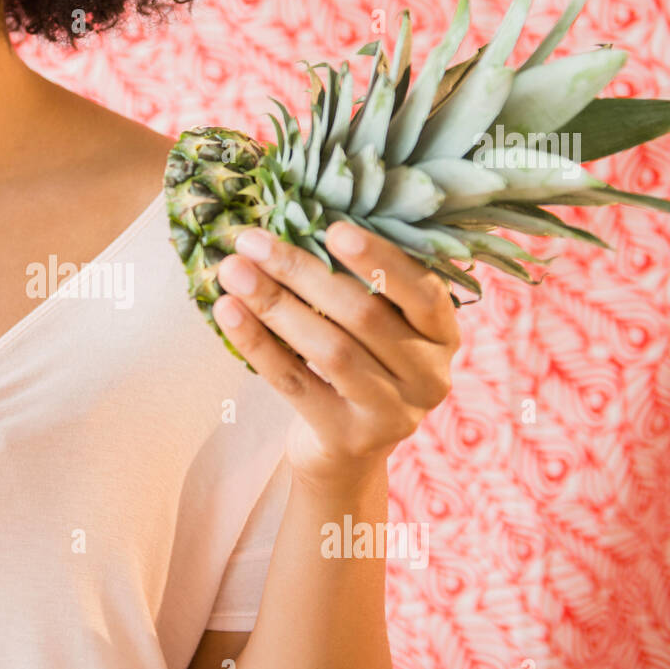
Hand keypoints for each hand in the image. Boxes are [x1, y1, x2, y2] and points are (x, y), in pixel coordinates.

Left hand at [213, 222, 459, 495]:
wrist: (345, 450)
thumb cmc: (358, 364)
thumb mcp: (375, 327)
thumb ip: (356, 282)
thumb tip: (295, 217)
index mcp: (443, 335)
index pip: (421, 290)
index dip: (379, 258)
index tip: (331, 227)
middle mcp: (430, 377)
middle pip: (363, 315)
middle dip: (302, 272)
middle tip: (253, 240)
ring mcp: (393, 414)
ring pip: (329, 350)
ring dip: (276, 304)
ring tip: (233, 271)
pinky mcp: (348, 438)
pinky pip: (294, 383)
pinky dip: (257, 344)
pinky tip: (226, 312)